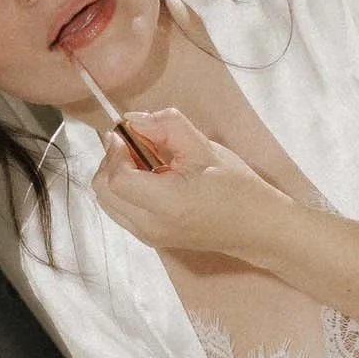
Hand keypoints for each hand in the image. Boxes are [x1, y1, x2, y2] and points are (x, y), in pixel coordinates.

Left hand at [91, 109, 284, 258]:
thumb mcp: (205, 148)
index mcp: (167, 203)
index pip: (117, 178)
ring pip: (107, 201)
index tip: (130, 133)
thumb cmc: (236, 187)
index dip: (116, 151)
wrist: (255, 227)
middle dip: (112, 161)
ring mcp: (147, 237)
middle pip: (103, 190)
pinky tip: (151, 179)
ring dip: (117, 175)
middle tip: (138, 144)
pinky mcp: (148, 239)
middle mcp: (150, 226)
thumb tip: (132, 119)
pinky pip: (119, 210)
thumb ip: (167, 127)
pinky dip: (124, 190)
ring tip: (146, 161)